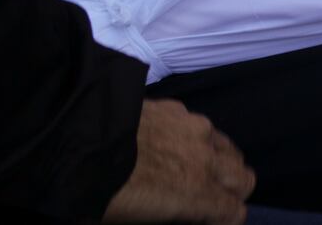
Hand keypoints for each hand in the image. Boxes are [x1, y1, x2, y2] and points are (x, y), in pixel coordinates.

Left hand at [102, 99, 254, 223]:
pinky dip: (196, 139)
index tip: (210, 223)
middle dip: (233, 192)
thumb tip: (173, 209)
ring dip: (220, 162)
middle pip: (244, 179)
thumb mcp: (135, 219)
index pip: (235, 212)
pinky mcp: (177, 108)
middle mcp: (205, 159)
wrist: (77, 139)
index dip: (226, 221)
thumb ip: (168, 213)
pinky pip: (201, 126)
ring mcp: (194, 129)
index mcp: (195, 194)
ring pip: (228, 148)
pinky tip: (171, 143)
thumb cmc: (101, 194)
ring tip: (198, 168)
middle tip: (211, 199)